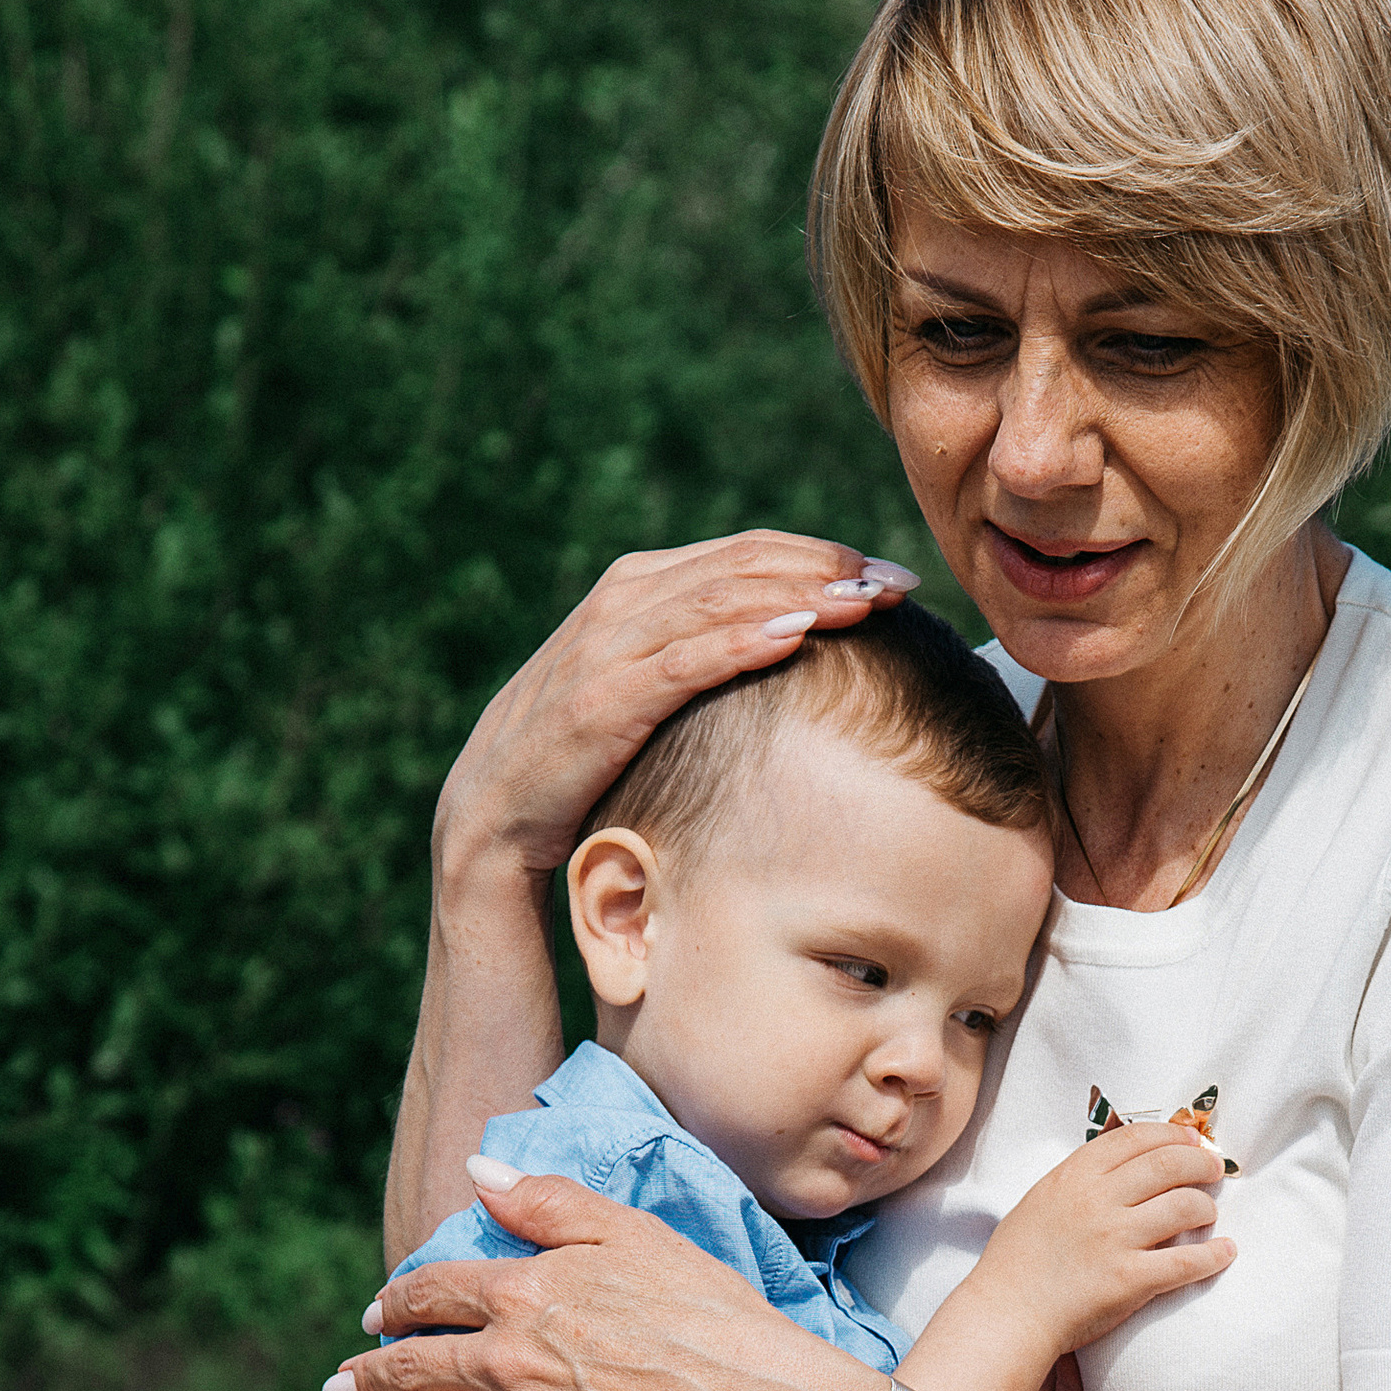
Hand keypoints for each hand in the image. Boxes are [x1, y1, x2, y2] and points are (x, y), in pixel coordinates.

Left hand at [322, 1164, 875, 1390]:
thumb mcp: (632, 1233)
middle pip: (412, 1368)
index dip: (396, 1304)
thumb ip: (548, 1202)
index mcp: (524, 1291)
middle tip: (338, 1386)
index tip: (377, 1316)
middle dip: (365, 1377)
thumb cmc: (708, 1313)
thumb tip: (478, 1170)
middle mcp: (507, 1360)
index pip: (432, 1294)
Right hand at [433, 531, 918, 908]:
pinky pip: (676, 664)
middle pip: (735, 567)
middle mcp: (614, 608)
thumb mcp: (649, 705)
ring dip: (795, 596)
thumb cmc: (584, 778)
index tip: (890, 576)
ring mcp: (599, 653)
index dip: (819, 556)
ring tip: (864, 601)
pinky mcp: (591, 707)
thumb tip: (797, 652)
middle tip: (898, 584)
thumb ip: (701, 665)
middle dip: (823, 569)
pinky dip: (736, 643)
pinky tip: (796, 636)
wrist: (492, 835)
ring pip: (712, 603)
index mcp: (634, 595)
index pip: (741, 555)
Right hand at [966, 1126, 1234, 1359]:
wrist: (1006, 1314)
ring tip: (1209, 1214)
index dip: (1173, 1134)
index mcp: (1074, 1176)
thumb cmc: (1019, 1261)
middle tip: (1214, 1171)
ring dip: (1206, 1207)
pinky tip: (1225, 1252)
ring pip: (1184, 1206)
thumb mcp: (1042, 1200)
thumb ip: (1081, 1180)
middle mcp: (1096, 1200)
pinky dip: (1214, 1255)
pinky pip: (1187, 1262)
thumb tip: (1127, 1166)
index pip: (1136, 1138)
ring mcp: (1114, 1239)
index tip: (1192, 1140)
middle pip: (1168, 1164)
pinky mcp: (1130, 1279)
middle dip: (1201, 1163)